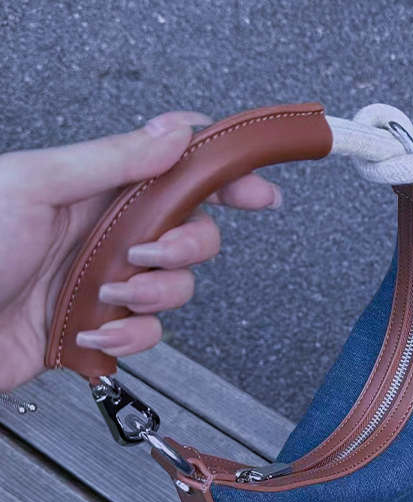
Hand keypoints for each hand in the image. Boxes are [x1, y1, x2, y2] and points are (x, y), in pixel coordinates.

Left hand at [0, 110, 282, 392]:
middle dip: (182, 248)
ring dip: (148, 296)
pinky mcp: (101, 328)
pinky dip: (128, 339)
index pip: (177, 171)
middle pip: (193, 234)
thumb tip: (174, 133)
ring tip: (103, 294)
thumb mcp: (36, 187)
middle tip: (144, 252)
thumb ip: (112, 160)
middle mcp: (108, 233)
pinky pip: (148, 335)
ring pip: (177, 288)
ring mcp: (107, 281)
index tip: (259, 188)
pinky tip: (92, 332)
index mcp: (96, 189)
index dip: (223, 175)